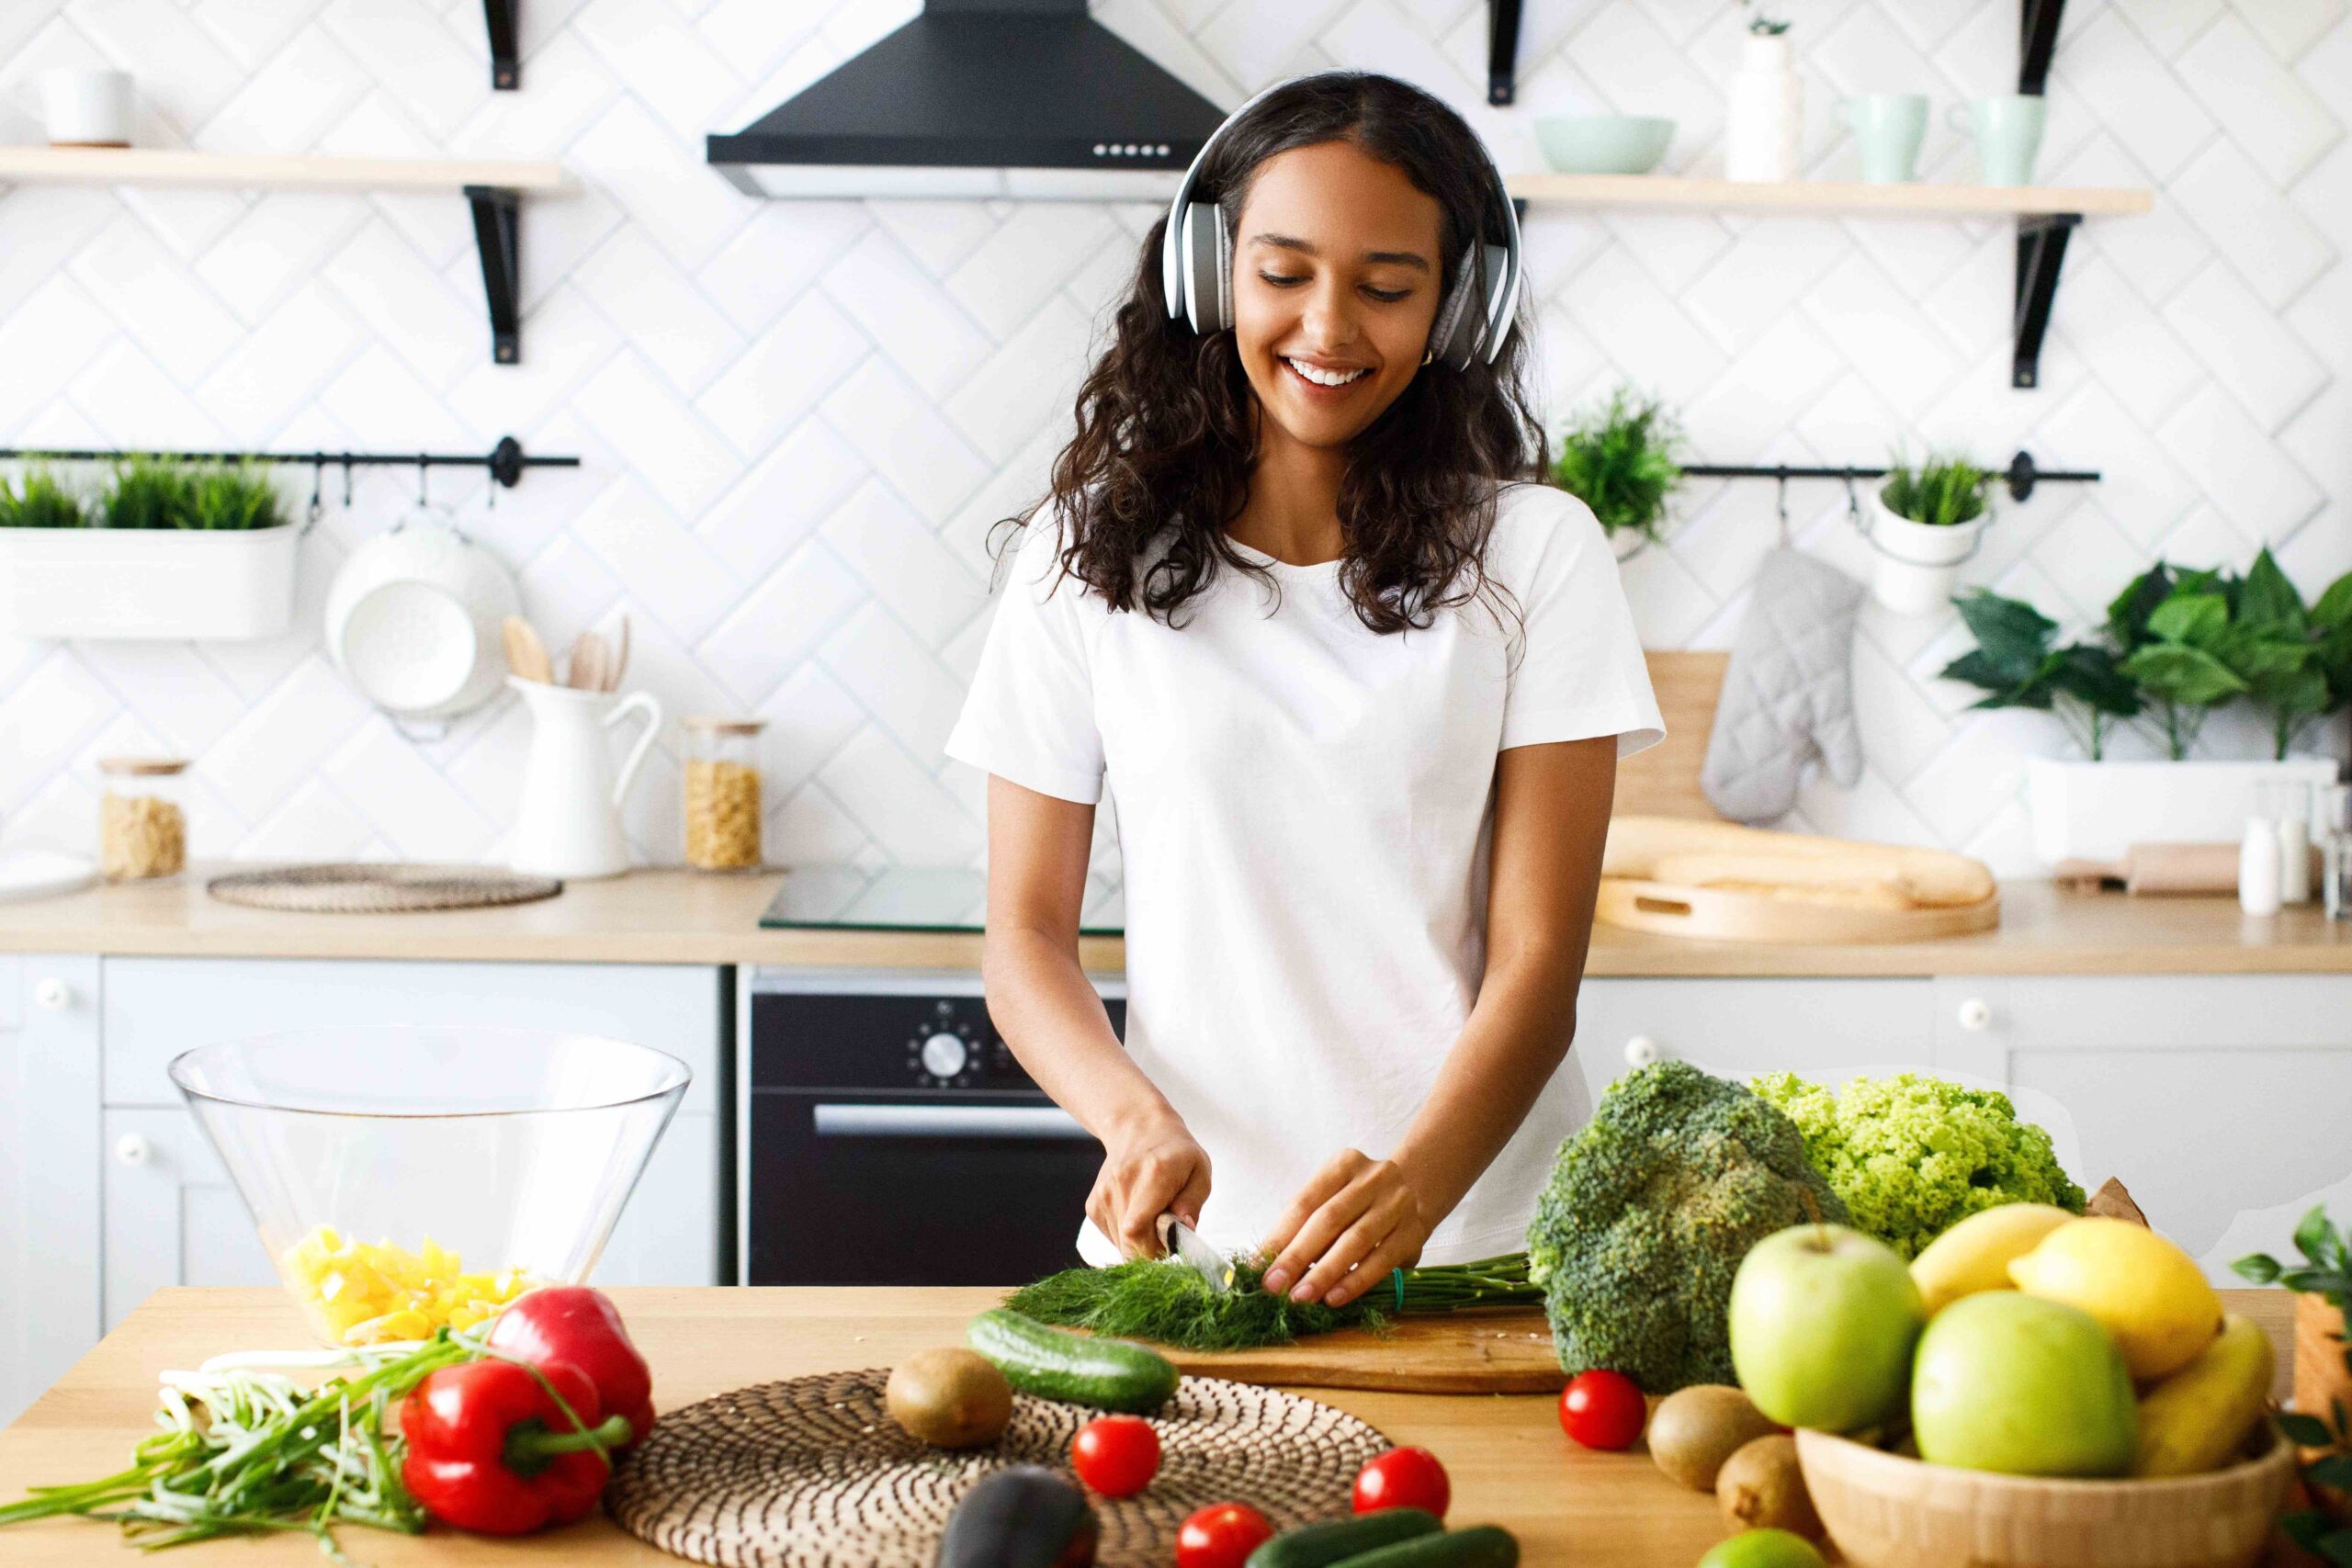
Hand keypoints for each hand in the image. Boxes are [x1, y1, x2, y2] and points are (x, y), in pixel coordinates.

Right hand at [1088, 1107, 1211, 1260]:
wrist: (1138, 1130)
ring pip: (1121, 1246)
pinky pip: (1113, 1238)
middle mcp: (1121, 1185)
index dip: (1155, 1248)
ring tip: (1154, 1216)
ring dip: (1141, 1242)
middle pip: (1129, 1244)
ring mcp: (1103, 1196)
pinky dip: (1128, 1235)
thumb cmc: (1175, 1153)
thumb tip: (1184, 1229)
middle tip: (1167, 1231)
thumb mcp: (1200, 1171)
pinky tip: (1138, 1213)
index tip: (1172, 1240)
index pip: (1137, 1229)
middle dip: (1152, 1249)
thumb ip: (1193, 1203)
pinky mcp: (1093, 1206)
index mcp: (1153, 1174)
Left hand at [1257, 1150, 1434, 1308]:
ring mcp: (1397, 1203)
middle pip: (1328, 1220)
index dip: (1279, 1237)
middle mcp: (1373, 1178)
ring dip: (1324, 1273)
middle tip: (1274, 1287)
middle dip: (1297, 1256)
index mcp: (1344, 1164)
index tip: (1257, 1268)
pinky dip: (1355, 1281)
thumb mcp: (1334, 1198)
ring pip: (1355, 1241)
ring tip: (1300, 1297)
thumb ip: (1305, 1225)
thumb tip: (1268, 1265)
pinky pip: (1381, 1260)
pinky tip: (1334, 1298)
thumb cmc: (1360, 1201)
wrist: (1418, 1191)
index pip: (1304, 1202)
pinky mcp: (1414, 1232)